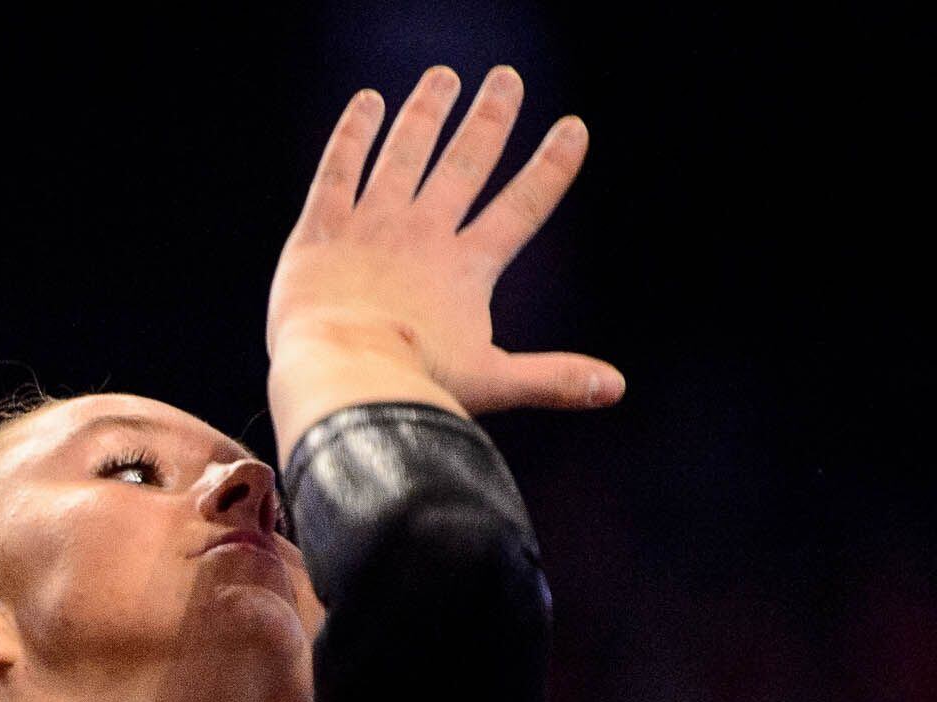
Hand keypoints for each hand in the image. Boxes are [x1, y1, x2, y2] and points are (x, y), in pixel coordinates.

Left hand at [267, 66, 622, 416]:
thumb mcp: (490, 383)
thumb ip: (551, 378)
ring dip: (426, 112)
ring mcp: (371, 227)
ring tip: (443, 78)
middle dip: (490, 119)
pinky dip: (353, 134)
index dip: (550, 168)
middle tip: (506, 80)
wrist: (341, 376)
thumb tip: (615, 388)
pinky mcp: (321, 231)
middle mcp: (422, 234)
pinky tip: (367, 103)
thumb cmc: (413, 388)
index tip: (573, 128)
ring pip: (404, 154)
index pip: (521, 207)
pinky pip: (338, 170)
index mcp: (466, 268)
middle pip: (465, 163)